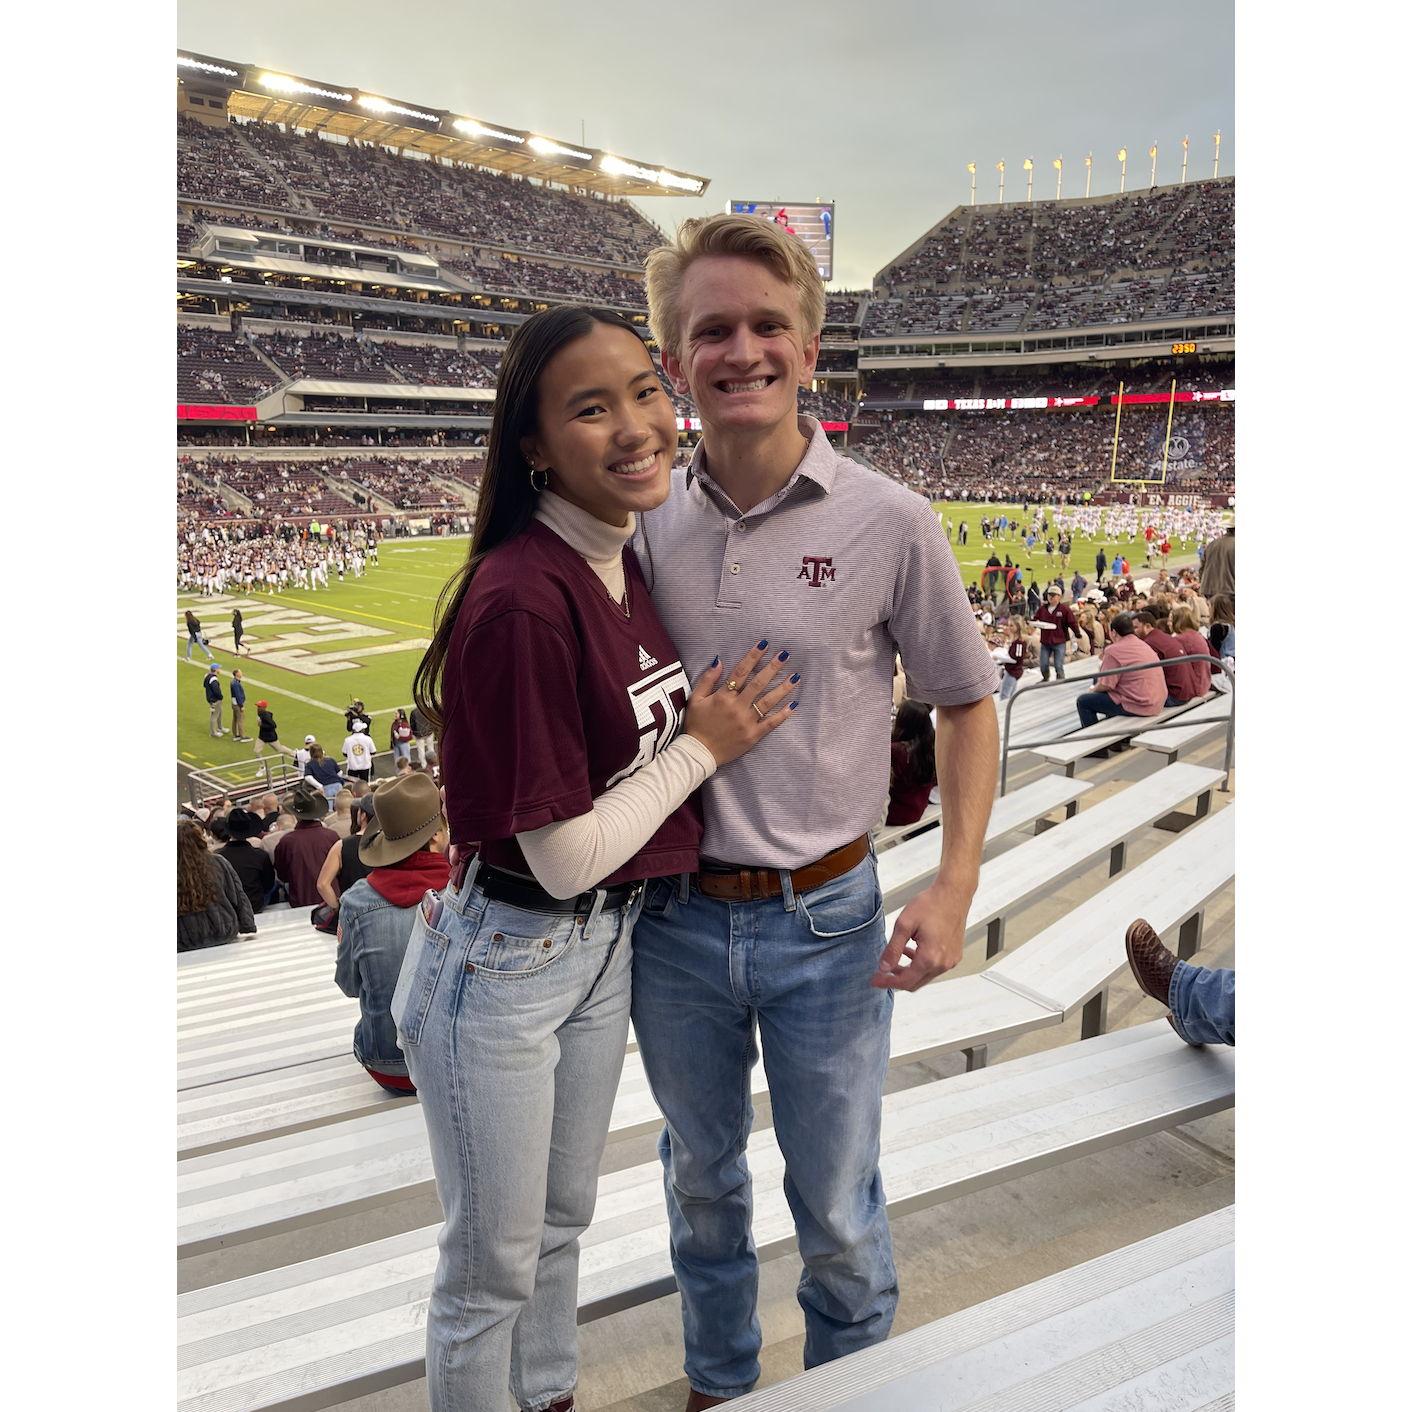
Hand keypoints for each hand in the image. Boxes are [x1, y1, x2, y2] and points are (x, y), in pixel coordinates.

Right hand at [685, 641, 800, 766]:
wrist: (699, 753)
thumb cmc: (696, 725)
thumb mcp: (695, 699)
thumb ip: (707, 680)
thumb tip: (718, 660)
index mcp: (723, 697)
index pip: (740, 672)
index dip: (753, 657)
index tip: (764, 644)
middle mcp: (737, 707)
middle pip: (758, 683)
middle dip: (772, 667)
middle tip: (785, 655)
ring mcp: (747, 722)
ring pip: (768, 702)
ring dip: (782, 688)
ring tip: (796, 676)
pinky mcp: (753, 736)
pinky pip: (771, 723)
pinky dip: (783, 714)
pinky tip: (794, 704)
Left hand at [871, 880, 970, 990]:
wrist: (953, 894)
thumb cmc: (931, 904)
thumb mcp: (904, 925)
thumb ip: (893, 949)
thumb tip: (883, 967)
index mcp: (930, 958)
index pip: (905, 981)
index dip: (887, 982)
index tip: (875, 980)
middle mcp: (943, 964)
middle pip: (915, 983)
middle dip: (896, 979)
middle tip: (881, 972)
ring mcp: (951, 961)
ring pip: (924, 976)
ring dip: (908, 971)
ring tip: (895, 957)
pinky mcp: (954, 955)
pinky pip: (934, 968)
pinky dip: (920, 965)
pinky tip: (911, 951)